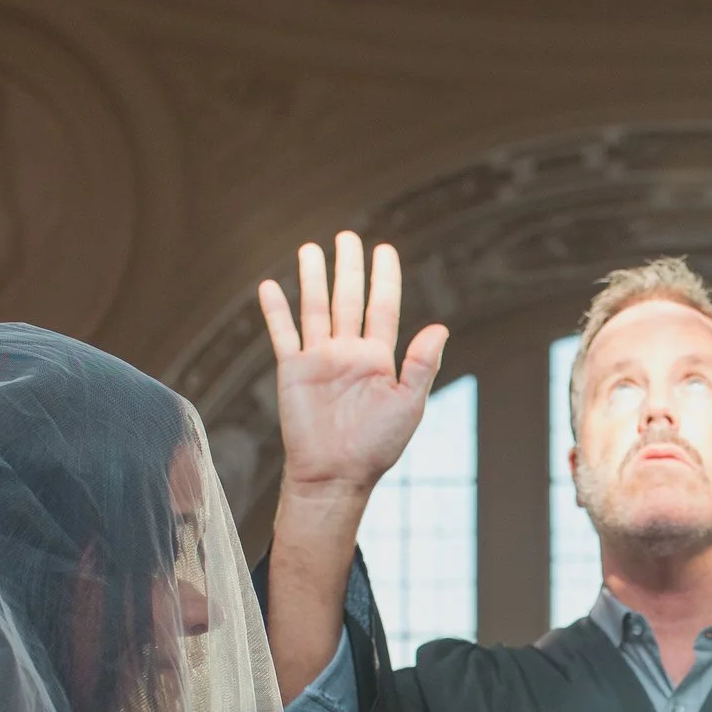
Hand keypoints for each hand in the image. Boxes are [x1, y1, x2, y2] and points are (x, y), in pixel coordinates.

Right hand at [256, 234, 448, 695]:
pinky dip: (276, 310)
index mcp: (379, 358)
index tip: (384, 250)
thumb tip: (441, 326)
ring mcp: (319, 359)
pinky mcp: (292, 370)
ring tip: (312, 248)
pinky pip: (283, 333)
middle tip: (348, 237)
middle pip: (349, 299)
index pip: (383, 308)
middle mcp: (349, 352)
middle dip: (349, 268)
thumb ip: (421, 364)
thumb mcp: (408, 404)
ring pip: (316, 308)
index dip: (384, 278)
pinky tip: (270, 285)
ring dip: (314, 278)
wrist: (336, 474)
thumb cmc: (376, 446)